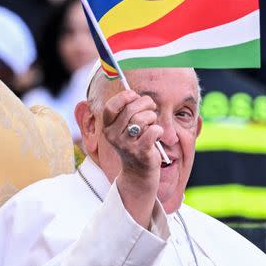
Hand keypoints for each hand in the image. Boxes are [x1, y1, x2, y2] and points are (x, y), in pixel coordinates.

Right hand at [102, 90, 162, 224]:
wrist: (139, 173)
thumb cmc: (136, 144)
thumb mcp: (126, 127)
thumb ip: (127, 110)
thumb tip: (133, 92)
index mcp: (107, 128)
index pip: (111, 106)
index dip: (125, 97)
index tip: (135, 96)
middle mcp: (113, 136)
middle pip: (131, 109)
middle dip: (146, 104)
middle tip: (152, 109)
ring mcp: (127, 145)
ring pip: (143, 119)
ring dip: (152, 118)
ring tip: (152, 125)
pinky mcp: (141, 152)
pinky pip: (153, 131)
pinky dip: (158, 130)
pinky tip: (156, 136)